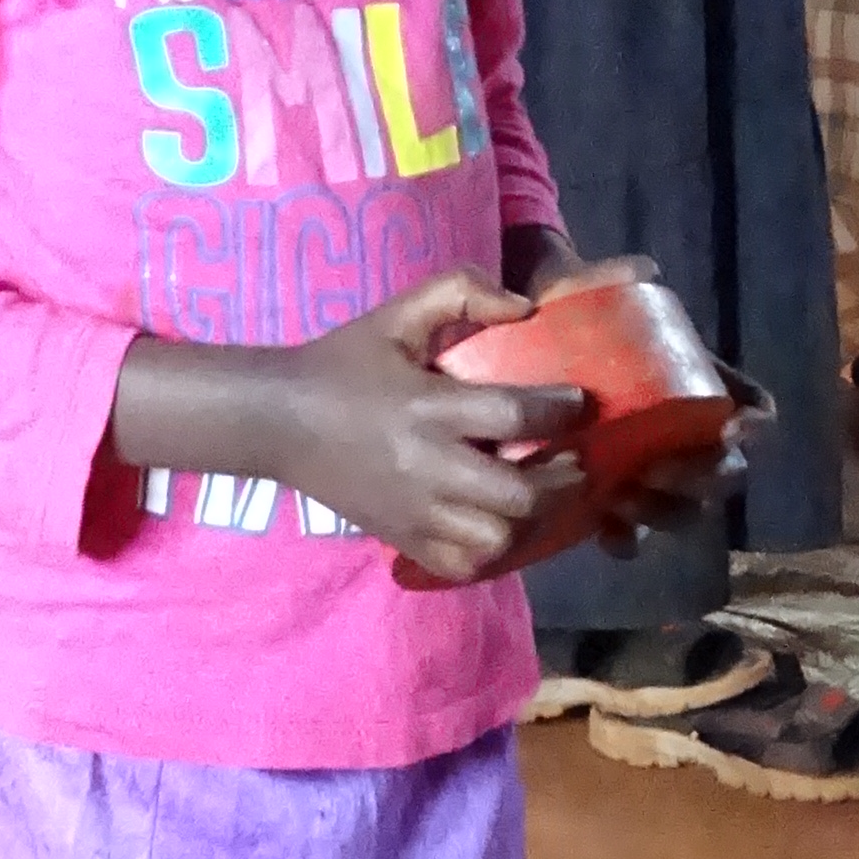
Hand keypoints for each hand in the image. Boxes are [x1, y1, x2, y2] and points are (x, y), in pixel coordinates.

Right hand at [270, 277, 588, 586]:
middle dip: (561, 479)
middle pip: (518, 495)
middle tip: (573, 459)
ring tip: (542, 494)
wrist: (278, 422)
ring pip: (497, 541)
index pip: (514, 415)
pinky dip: (494, 553)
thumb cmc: (344, 363)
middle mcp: (427, 466)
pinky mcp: (402, 540)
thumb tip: (522, 307)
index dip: (561, 411)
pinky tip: (502, 524)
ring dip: (533, 521)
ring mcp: (415, 512)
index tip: (579, 403)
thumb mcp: (397, 314)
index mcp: (427, 406)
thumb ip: (459, 292)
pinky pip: (464, 567)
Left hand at [506, 251, 748, 547]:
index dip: (754, 424)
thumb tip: (644, 270)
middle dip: (702, 477)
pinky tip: (608, 531)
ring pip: (684, 509)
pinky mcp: (610, 498)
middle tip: (658, 466)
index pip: (749, 408)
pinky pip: (633, 534)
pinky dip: (628, 538)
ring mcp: (649, 469)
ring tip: (624, 499)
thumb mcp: (584, 286)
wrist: (517, 340)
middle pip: (723, 471)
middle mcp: (682, 432)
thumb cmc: (565, 310)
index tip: (733, 427)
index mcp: (693, 382)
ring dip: (665, 511)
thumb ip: (609, 273)